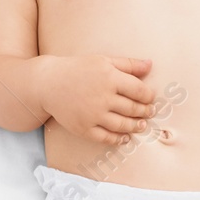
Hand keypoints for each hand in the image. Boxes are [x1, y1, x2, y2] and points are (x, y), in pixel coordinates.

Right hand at [40, 54, 156, 145]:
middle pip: (133, 109)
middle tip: (149, 112)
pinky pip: (106, 137)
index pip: (139, 91)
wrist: (48, 84)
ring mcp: (93, 115)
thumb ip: (128, 64)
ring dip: (135, 126)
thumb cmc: (77, 69)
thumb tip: (150, 65)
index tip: (151, 98)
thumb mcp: (103, 60)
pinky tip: (125, 137)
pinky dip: (118, 139)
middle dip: (145, 112)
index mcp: (110, 78)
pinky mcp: (83, 128)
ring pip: (123, 125)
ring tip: (141, 125)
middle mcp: (103, 97)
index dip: (149, 96)